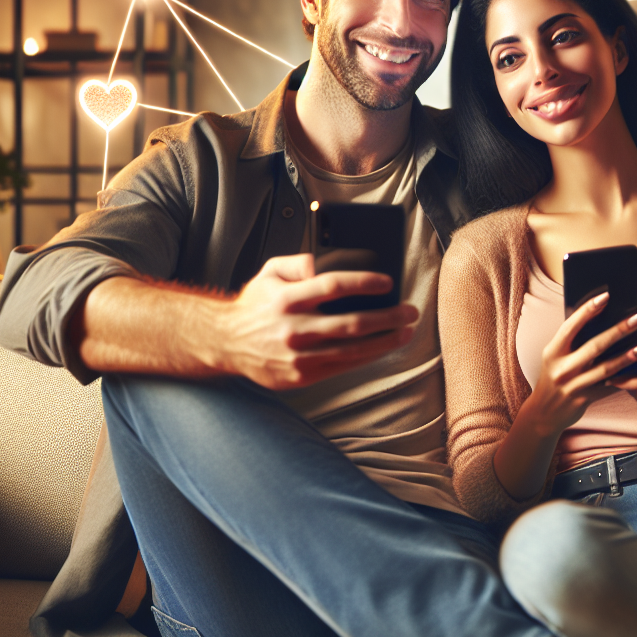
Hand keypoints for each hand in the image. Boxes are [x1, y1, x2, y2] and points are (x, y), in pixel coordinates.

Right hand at [220, 253, 417, 389]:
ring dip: (386, 341)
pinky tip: (383, 346)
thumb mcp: (270, 272)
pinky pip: (344, 366)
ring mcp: (298, 356)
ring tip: (406, 331)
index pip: (333, 286)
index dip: (364, 283)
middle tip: (410, 311)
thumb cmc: (256, 304)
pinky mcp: (301, 376)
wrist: (226, 343)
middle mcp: (293, 329)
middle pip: (352, 323)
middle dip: (388, 317)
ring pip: (353, 350)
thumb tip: (328, 260)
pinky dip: (368, 356)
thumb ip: (300, 262)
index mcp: (286, 298)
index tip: (389, 282)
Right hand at [522, 293, 636, 436]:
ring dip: (630, 355)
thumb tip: (598, 318)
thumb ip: (571, 341)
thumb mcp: (555, 357)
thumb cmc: (553, 376)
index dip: (588, 310)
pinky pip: (610, 386)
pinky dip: (626, 377)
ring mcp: (573, 385)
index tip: (607, 296)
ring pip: (607, 368)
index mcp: (553, 351)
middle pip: (594, 346)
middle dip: (618, 330)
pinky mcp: (585, 399)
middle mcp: (562, 368)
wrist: (544, 412)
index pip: (571, 326)